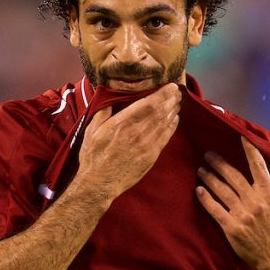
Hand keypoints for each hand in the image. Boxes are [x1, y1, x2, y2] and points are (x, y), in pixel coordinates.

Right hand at [76, 83, 181, 202]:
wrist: (100, 183)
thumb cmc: (93, 156)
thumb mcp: (92, 130)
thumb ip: (103, 111)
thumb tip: (110, 95)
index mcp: (121, 123)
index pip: (148, 104)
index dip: (162, 94)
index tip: (170, 86)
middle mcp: (136, 133)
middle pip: (160, 112)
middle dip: (171, 100)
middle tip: (177, 91)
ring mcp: (146, 145)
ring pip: (164, 123)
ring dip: (173, 111)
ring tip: (177, 102)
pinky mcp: (151, 156)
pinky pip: (165, 138)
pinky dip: (171, 127)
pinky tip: (175, 119)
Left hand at [196, 137, 269, 269]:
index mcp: (269, 194)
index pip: (258, 167)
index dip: (249, 150)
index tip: (241, 137)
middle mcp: (255, 202)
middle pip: (233, 176)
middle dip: (219, 163)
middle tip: (208, 153)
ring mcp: (242, 214)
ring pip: (222, 190)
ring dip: (210, 178)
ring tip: (201, 169)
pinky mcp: (231, 228)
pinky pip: (215, 209)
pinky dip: (206, 199)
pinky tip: (198, 190)